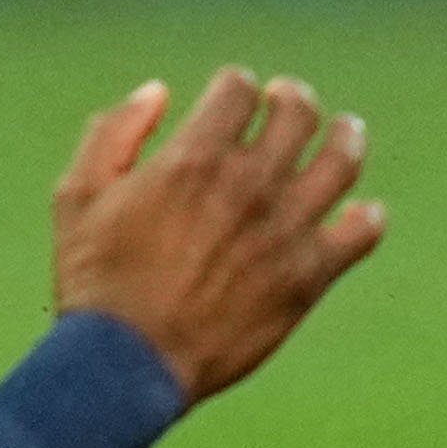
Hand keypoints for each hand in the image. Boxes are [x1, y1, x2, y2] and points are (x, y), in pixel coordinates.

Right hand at [49, 67, 385, 401]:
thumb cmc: (96, 278)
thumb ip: (114, 132)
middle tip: (288, 100)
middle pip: (297, 114)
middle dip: (291, 98)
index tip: (232, 95)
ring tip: (345, 132)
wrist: (128, 362)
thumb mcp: (78, 193)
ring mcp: (285, 230)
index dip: (234, 85)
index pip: (238, 90)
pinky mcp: (308, 277)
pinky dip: (367, 217)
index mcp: (192, 157)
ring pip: (341, 162)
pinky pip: (361, 233)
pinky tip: (361, 212)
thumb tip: (158, 92)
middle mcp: (248, 184)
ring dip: (346, 137)